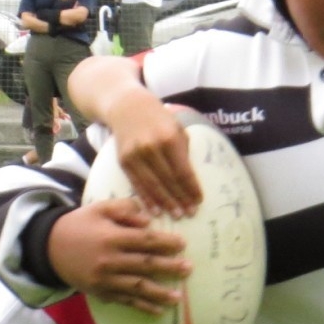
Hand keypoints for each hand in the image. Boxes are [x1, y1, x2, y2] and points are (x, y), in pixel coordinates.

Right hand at [46, 197, 189, 312]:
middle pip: (145, 265)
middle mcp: (109, 260)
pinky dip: (142, 306)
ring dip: (159, 293)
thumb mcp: (99, 208)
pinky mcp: (101, 292)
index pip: (144, 241)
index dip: (165, 243)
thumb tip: (149, 219)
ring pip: (137, 287)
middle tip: (188, 269)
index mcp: (111, 237)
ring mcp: (105, 280)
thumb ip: (125, 209)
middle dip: (169, 268)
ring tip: (178, 298)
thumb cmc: (79, 224)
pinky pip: (125, 301)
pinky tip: (158, 311)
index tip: (182, 244)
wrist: (49, 248)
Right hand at [112, 90, 199, 216]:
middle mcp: (152, 147)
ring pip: (153, 185)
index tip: (199, 201)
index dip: (192, 188)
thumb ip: (184, 152)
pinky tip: (155, 210)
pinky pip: (137, 184)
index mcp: (170, 138)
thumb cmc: (159, 120)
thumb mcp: (177, 129)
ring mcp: (136, 155)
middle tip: (190, 213)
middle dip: (181, 199)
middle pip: (169, 180)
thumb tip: (191, 181)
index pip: (183, 170)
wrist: (128, 107)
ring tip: (177, 215)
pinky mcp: (124, 161)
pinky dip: (147, 199)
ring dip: (166, 203)